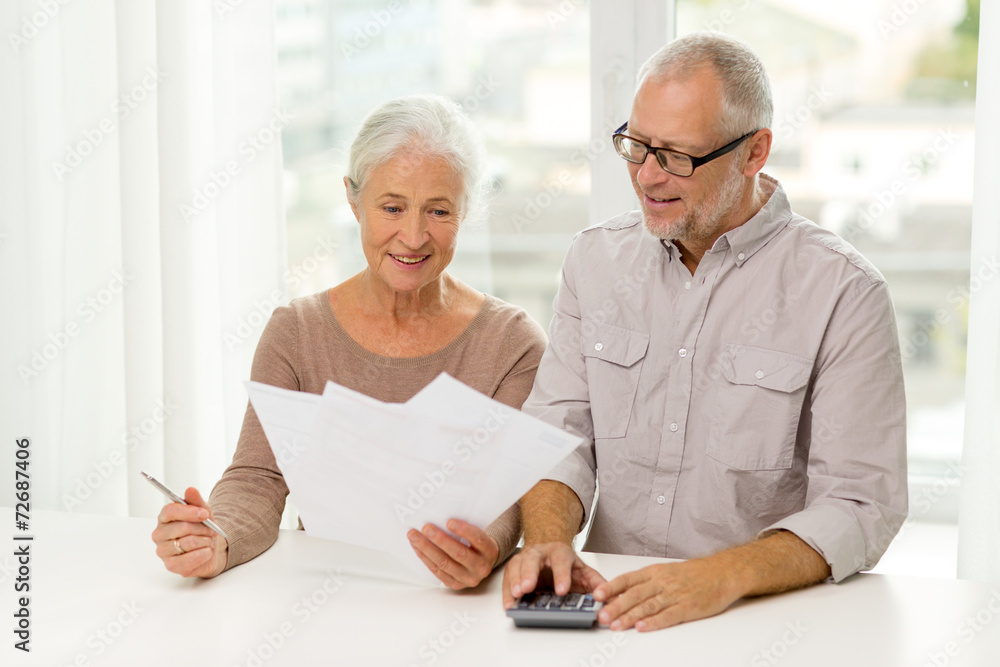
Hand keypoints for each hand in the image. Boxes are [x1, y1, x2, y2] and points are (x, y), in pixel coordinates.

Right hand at [151, 487, 227, 577]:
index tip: (204, 514)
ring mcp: (163, 551)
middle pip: (182, 527)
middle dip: (202, 528)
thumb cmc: (203, 529)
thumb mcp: (203, 512)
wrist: (210, 549)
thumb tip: (190, 490)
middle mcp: (160, 534)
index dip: (189, 512)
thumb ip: (196, 501)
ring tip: (207, 541)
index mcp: (164, 518)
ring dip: (205, 541)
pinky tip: (206, 552)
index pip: (170, 511)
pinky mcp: (170, 565)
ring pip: (188, 543)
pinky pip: (190, 559)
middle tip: (211, 530)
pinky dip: (204, 554)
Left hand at [407, 519, 498, 588]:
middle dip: (440, 539)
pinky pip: (437, 571)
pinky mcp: (455, 584)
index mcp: (490, 551)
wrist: (482, 562)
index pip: (478, 539)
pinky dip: (425, 558)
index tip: (449, 521)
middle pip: (459, 553)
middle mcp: (481, 567)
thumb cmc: (477, 543)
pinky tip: (417, 547)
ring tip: (414, 536)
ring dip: (426, 548)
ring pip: (444, 563)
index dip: (464, 530)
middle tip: (426, 527)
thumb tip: (443, 514)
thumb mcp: (479, 533)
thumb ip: (467, 527)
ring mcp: (468, 578)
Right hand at [502, 542, 605, 608]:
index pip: (561, 560)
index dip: (561, 575)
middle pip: (533, 559)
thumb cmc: (567, 565)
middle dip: (529, 573)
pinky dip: (507, 591)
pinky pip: (507, 578)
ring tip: (516, 595)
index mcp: (561, 552)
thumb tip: (609, 596)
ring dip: (515, 580)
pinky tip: (509, 602)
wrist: (551, 552)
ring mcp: (525, 559)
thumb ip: (596, 583)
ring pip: (517, 566)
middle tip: (528, 588)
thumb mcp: (584, 571)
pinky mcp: (514, 568)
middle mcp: (540, 553)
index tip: (562, 591)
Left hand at [593, 558, 741, 631]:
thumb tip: (620, 592)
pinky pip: (668, 616)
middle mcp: (662, 583)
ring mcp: (674, 595)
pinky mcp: (687, 608)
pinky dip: (654, 622)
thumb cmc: (692, 574)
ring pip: (647, 606)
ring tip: (615, 624)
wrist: (721, 573)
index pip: (628, 579)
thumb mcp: (665, 572)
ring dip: (630, 616)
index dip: (612, 587)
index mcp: (654, 573)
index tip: (597, 595)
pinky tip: (642, 627)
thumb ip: (644, 582)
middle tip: (601, 615)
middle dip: (616, 606)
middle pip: (634, 594)